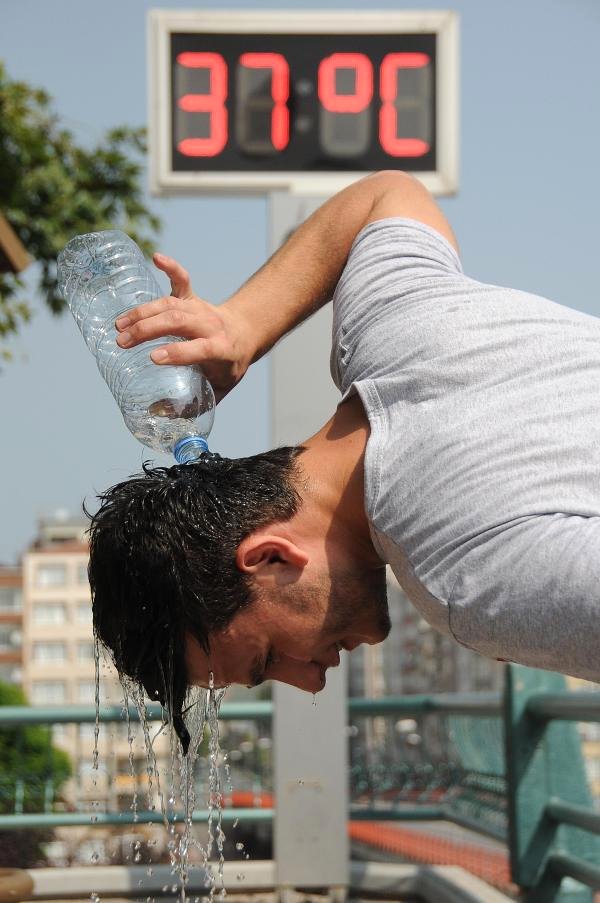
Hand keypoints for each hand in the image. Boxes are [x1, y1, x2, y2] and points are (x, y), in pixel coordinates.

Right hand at [115, 253, 252, 402]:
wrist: (245, 333)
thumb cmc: (229, 365)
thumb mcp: (218, 389)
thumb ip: (191, 404)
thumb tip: (156, 414)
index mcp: (220, 350)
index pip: (198, 349)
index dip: (178, 352)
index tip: (153, 358)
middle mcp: (210, 325)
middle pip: (178, 321)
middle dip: (149, 330)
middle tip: (123, 342)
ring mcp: (200, 309)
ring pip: (171, 304)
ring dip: (144, 312)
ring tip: (120, 325)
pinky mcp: (193, 297)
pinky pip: (182, 280)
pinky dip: (171, 268)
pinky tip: (156, 258)